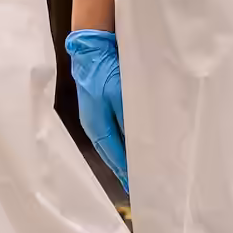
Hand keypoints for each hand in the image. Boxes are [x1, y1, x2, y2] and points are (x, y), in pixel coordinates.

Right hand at [65, 28, 127, 189]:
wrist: (91, 45)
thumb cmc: (102, 70)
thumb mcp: (119, 97)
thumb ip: (129, 121)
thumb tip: (141, 143)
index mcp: (97, 128)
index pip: (115, 157)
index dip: (127, 172)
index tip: (139, 187)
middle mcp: (95, 125)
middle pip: (112, 153)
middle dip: (126, 167)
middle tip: (141, 182)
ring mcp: (96, 115)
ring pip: (113, 141)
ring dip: (126, 153)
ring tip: (141, 166)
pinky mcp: (101, 104)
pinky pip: (115, 128)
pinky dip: (125, 137)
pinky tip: (136, 139)